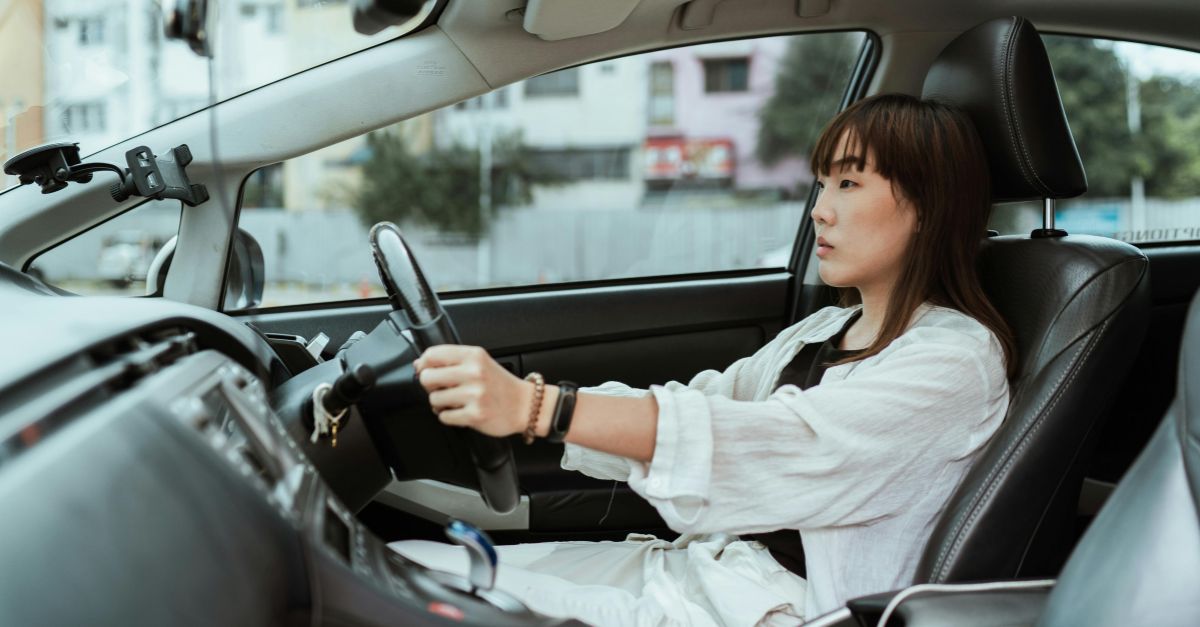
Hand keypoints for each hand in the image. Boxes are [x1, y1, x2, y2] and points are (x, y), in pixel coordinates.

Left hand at [414, 345, 536, 437]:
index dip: (423, 364)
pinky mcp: (475, 415)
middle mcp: (474, 372)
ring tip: (455, 403)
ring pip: (434, 400)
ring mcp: (475, 394)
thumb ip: (452, 361)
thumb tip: (419, 364)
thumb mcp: (480, 362)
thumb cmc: (501, 385)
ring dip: (440, 404)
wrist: (526, 405)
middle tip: (441, 389)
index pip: (432, 354)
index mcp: (474, 355)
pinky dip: (450, 417)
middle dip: (430, 387)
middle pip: (427, 377)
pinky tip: (462, 412)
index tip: (426, 371)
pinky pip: (445, 417)